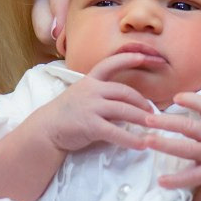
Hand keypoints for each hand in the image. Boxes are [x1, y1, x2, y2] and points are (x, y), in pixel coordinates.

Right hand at [33, 53, 153, 152]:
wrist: (47, 128)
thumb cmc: (66, 113)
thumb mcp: (82, 96)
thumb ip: (101, 96)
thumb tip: (126, 103)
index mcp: (89, 81)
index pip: (110, 64)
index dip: (128, 59)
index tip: (144, 56)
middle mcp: (91, 90)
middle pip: (124, 92)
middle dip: (142, 102)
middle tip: (152, 112)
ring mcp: (91, 106)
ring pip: (124, 110)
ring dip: (141, 119)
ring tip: (153, 126)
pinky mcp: (91, 125)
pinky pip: (116, 132)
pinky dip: (131, 139)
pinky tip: (141, 145)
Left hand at [144, 92, 200, 200]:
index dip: (192, 99)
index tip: (176, 96)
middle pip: (189, 126)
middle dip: (166, 121)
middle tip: (146, 118)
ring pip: (186, 148)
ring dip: (165, 144)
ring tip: (146, 141)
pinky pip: (193, 177)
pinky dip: (176, 180)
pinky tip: (161, 181)